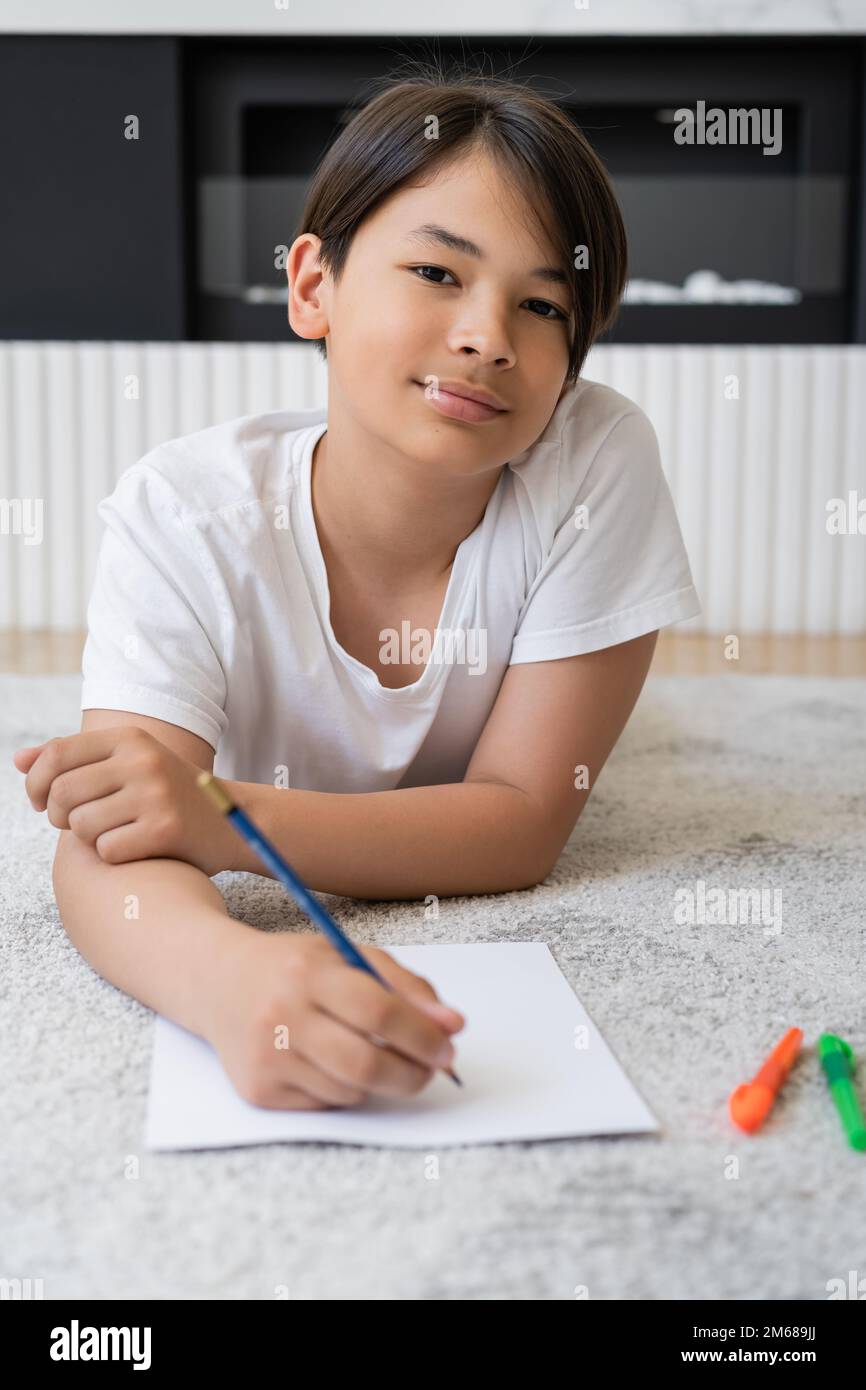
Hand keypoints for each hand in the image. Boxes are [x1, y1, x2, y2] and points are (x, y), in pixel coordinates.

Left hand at [13, 728, 233, 875]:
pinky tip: (135, 847)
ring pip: (80, 825)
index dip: (36, 782)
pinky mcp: (165, 829)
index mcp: (130, 738)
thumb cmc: (168, 794)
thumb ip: (74, 759)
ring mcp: (155, 794)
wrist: (233, 820)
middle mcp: (142, 760)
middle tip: (74, 823)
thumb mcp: (128, 764)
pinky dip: (113, 855)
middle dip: (57, 816)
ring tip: (113, 833)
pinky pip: (107, 850)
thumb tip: (18, 760)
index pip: (57, 755)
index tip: (41, 801)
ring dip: (88, 837)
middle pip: (62, 793)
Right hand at [205, 931, 466, 1109]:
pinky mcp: (258, 1090)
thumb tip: (451, 1026)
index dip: (422, 1035)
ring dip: (379, 1080)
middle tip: (432, 1068)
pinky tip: (330, 1061)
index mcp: (308, 973)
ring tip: (372, 1053)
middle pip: (365, 1063)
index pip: (378, 1012)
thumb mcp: (349, 955)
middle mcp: (281, 1016)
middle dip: (413, 1074)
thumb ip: (406, 986)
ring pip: (350, 1090)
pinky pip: (325, 1105)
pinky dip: (344, 1088)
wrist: (218, 983)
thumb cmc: (295, 967)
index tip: (449, 1046)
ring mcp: (266, 1057)